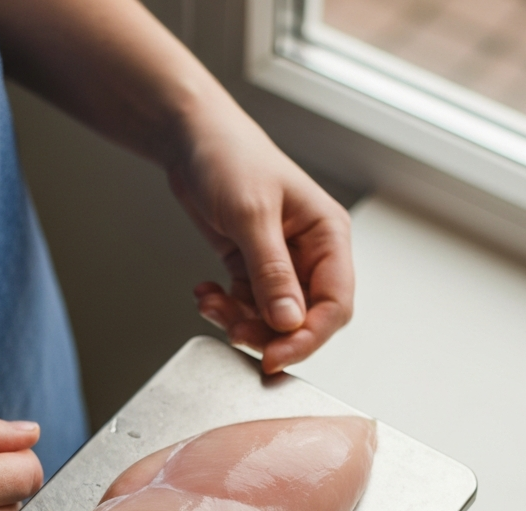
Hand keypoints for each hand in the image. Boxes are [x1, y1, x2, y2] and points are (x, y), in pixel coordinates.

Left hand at [168, 101, 353, 374]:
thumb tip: (289, 322)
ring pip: (270, 319)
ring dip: (239, 321)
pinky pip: (245, 306)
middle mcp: (309, 255)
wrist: (191, 138)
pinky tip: (206, 293)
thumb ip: (271, 273)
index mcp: (327, 236)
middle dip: (268, 333)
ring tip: (211, 304)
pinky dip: (224, 309)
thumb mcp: (251, 215)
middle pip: (303, 320)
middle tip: (234, 333)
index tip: (275, 357)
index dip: (308, 338)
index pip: (334, 305)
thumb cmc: (230, 157)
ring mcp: (280, 264)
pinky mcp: (251, 268)